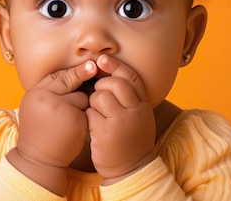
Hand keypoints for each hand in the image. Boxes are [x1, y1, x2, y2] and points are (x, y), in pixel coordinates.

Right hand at [8, 60, 96, 195]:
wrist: (38, 159)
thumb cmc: (40, 131)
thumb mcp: (38, 106)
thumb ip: (51, 90)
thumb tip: (77, 70)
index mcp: (35, 93)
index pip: (57, 75)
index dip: (72, 72)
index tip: (89, 66)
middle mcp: (46, 98)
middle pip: (71, 81)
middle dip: (80, 82)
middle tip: (90, 77)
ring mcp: (61, 109)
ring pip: (83, 96)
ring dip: (82, 104)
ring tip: (70, 118)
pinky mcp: (74, 120)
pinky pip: (88, 110)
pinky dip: (85, 117)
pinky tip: (76, 127)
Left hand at [86, 55, 155, 183]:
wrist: (131, 170)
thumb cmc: (131, 140)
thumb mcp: (139, 117)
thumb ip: (130, 98)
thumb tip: (111, 74)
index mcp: (143, 105)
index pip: (131, 77)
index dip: (115, 66)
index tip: (101, 60)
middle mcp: (134, 112)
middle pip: (114, 84)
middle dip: (101, 84)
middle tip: (97, 93)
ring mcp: (120, 123)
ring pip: (99, 97)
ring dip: (92, 101)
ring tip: (96, 113)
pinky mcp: (105, 133)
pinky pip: (90, 113)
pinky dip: (87, 116)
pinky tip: (91, 124)